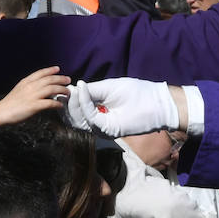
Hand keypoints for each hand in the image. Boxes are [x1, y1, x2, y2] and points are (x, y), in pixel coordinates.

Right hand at [0, 66, 71, 127]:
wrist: (1, 112)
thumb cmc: (10, 103)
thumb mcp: (19, 90)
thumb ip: (29, 87)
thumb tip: (41, 87)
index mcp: (26, 82)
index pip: (40, 73)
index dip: (50, 70)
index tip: (58, 69)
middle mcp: (30, 87)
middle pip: (49, 80)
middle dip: (61, 79)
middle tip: (68, 80)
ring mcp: (33, 96)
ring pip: (52, 89)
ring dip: (62, 90)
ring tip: (68, 93)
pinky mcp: (34, 106)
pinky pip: (50, 103)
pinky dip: (57, 104)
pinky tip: (61, 105)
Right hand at [65, 78, 179, 136]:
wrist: (156, 102)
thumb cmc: (136, 92)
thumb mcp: (108, 87)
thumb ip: (91, 91)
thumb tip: (73, 89)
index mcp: (98, 111)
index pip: (76, 109)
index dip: (68, 99)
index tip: (62, 86)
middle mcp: (98, 121)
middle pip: (73, 117)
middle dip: (67, 102)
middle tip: (64, 89)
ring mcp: (102, 127)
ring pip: (78, 119)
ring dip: (73, 103)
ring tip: (72, 90)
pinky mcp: (108, 130)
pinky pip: (90, 117)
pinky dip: (83, 103)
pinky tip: (82, 90)